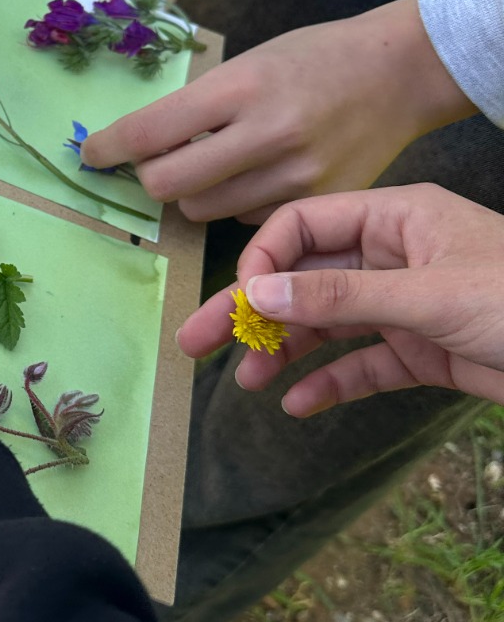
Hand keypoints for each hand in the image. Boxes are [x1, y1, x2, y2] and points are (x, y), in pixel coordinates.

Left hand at [82, 0, 475, 223]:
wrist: (399, 72)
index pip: (150, 133)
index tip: (91, 155)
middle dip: (149, 177)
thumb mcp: (248, 63)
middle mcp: (268, 135)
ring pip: (203, 211)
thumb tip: (134, 145)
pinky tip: (258, 175)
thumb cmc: (312, 58)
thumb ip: (198, 106)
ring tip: (214, 164)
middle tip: (156, 161)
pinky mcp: (316, 203)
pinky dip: (236, 203)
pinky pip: (246, 220)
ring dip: (192, 193)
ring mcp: (295, 176)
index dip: (108, 149)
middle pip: (168, 186)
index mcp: (242, 88)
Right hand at [177, 185, 503, 415]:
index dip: (264, 260)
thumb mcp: (427, 295)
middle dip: (252, 310)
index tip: (240, 301)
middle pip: (304, 278)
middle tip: (195, 342)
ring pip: (327, 324)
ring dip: (285, 351)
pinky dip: (330, 382)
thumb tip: (256, 291)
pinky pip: (362, 363)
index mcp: (396, 217)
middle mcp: (393, 255)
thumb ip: (339, 295)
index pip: (305, 225)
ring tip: (245, 382)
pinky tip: (298, 403)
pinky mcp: (422, 350)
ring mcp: (406, 304)